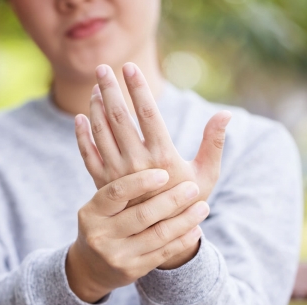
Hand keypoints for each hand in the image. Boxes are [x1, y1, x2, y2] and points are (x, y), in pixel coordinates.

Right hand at [66, 169, 209, 302]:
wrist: (91, 266)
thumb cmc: (102, 225)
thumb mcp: (99, 207)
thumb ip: (119, 187)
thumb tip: (150, 158)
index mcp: (91, 212)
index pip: (116, 192)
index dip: (140, 182)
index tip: (164, 173)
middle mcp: (100, 234)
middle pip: (141, 215)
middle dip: (171, 200)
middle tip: (192, 188)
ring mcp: (116, 255)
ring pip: (157, 234)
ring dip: (185, 220)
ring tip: (203, 207)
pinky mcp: (132, 270)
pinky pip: (163, 252)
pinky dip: (182, 239)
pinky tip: (196, 228)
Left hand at [75, 63, 231, 213]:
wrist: (161, 234)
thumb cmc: (187, 201)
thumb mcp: (207, 174)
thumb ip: (214, 143)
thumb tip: (226, 113)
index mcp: (163, 157)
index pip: (147, 114)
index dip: (138, 88)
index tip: (129, 67)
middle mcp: (137, 164)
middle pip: (119, 118)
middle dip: (110, 89)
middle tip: (103, 68)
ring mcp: (117, 175)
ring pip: (101, 133)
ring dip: (96, 108)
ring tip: (96, 88)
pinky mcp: (103, 185)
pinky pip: (88, 156)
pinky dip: (82, 136)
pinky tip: (80, 119)